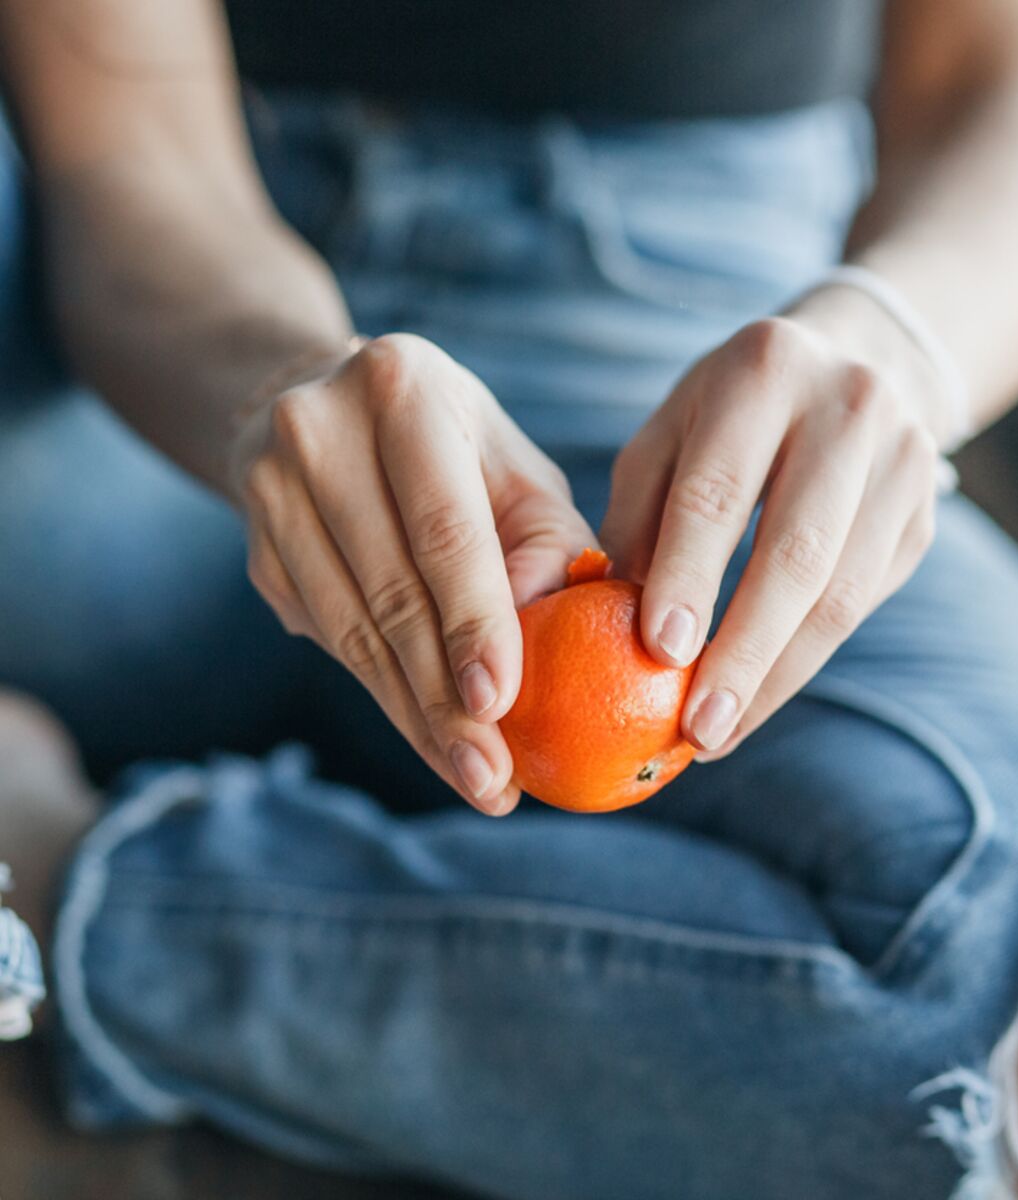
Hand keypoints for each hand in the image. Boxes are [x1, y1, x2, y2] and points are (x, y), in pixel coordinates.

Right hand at [231, 334, 594, 813]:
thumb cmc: (454, 451)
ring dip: (413, 717)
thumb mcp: (515, 468)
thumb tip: (545, 631)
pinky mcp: (255, 548)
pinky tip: (428, 735)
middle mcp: (319, 430)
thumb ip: (547, 541)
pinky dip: (383, 694)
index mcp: (403, 389)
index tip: (501, 705)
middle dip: (444, 699)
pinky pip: (327, 639)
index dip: (472, 622)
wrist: (325, 412)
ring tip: (473, 778)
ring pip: (350, 632)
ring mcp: (270, 490)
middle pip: (390, 592)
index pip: (443, 527)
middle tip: (492, 777)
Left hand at [600, 308, 943, 759]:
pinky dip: (805, 661)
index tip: (660, 652)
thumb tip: (604, 621)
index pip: (721, 489)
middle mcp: (848, 408)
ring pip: (841, 594)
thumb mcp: (670, 433)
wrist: (858, 361)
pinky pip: (863, 605)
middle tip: (696, 729)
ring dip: (777, 677)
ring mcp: (902, 463)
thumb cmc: (732, 411)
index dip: (689, 575)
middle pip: (796, 554)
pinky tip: (757, 697)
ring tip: (719, 734)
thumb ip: (637, 516)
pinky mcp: (923, 516)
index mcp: (763, 371)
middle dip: (743, 652)